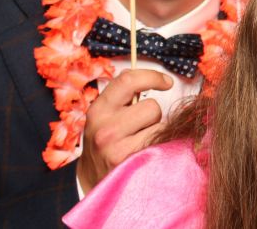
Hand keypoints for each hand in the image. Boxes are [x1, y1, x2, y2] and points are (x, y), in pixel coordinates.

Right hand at [75, 69, 171, 193]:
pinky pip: (162, 146)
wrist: (90, 180)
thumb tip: (156, 77)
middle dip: (153, 115)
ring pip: (160, 127)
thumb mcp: (106, 115)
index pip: (128, 80)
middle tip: (141, 127)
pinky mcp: (130, 165)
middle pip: (152, 107)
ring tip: (141, 141)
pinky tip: (147, 152)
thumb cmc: (105, 141)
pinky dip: (161, 147)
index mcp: (99, 110)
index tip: (166, 82)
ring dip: (157, 132)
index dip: (152, 76)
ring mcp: (117, 149)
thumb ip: (124, 95)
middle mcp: (105, 129)